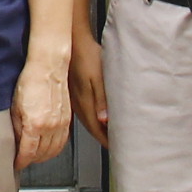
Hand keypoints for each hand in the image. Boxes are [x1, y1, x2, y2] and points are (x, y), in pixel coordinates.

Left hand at [12, 58, 71, 169]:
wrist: (48, 68)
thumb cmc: (30, 82)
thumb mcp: (14, 106)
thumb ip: (16, 127)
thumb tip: (15, 142)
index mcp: (35, 124)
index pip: (28, 152)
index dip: (21, 161)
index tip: (16, 164)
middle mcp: (50, 127)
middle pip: (41, 154)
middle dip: (31, 160)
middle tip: (23, 160)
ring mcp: (60, 124)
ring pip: (54, 150)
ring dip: (43, 157)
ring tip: (34, 156)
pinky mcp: (67, 120)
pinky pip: (62, 141)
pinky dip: (55, 149)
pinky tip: (48, 148)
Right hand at [69, 24, 108, 146]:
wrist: (73, 42)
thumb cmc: (87, 55)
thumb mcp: (98, 76)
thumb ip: (101, 99)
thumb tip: (104, 120)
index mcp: (85, 103)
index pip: (97, 129)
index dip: (107, 140)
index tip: (118, 148)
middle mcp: (78, 104)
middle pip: (92, 128)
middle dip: (104, 138)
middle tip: (117, 145)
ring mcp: (75, 100)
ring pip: (88, 121)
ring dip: (98, 129)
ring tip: (110, 134)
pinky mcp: (74, 93)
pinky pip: (84, 112)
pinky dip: (93, 119)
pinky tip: (98, 117)